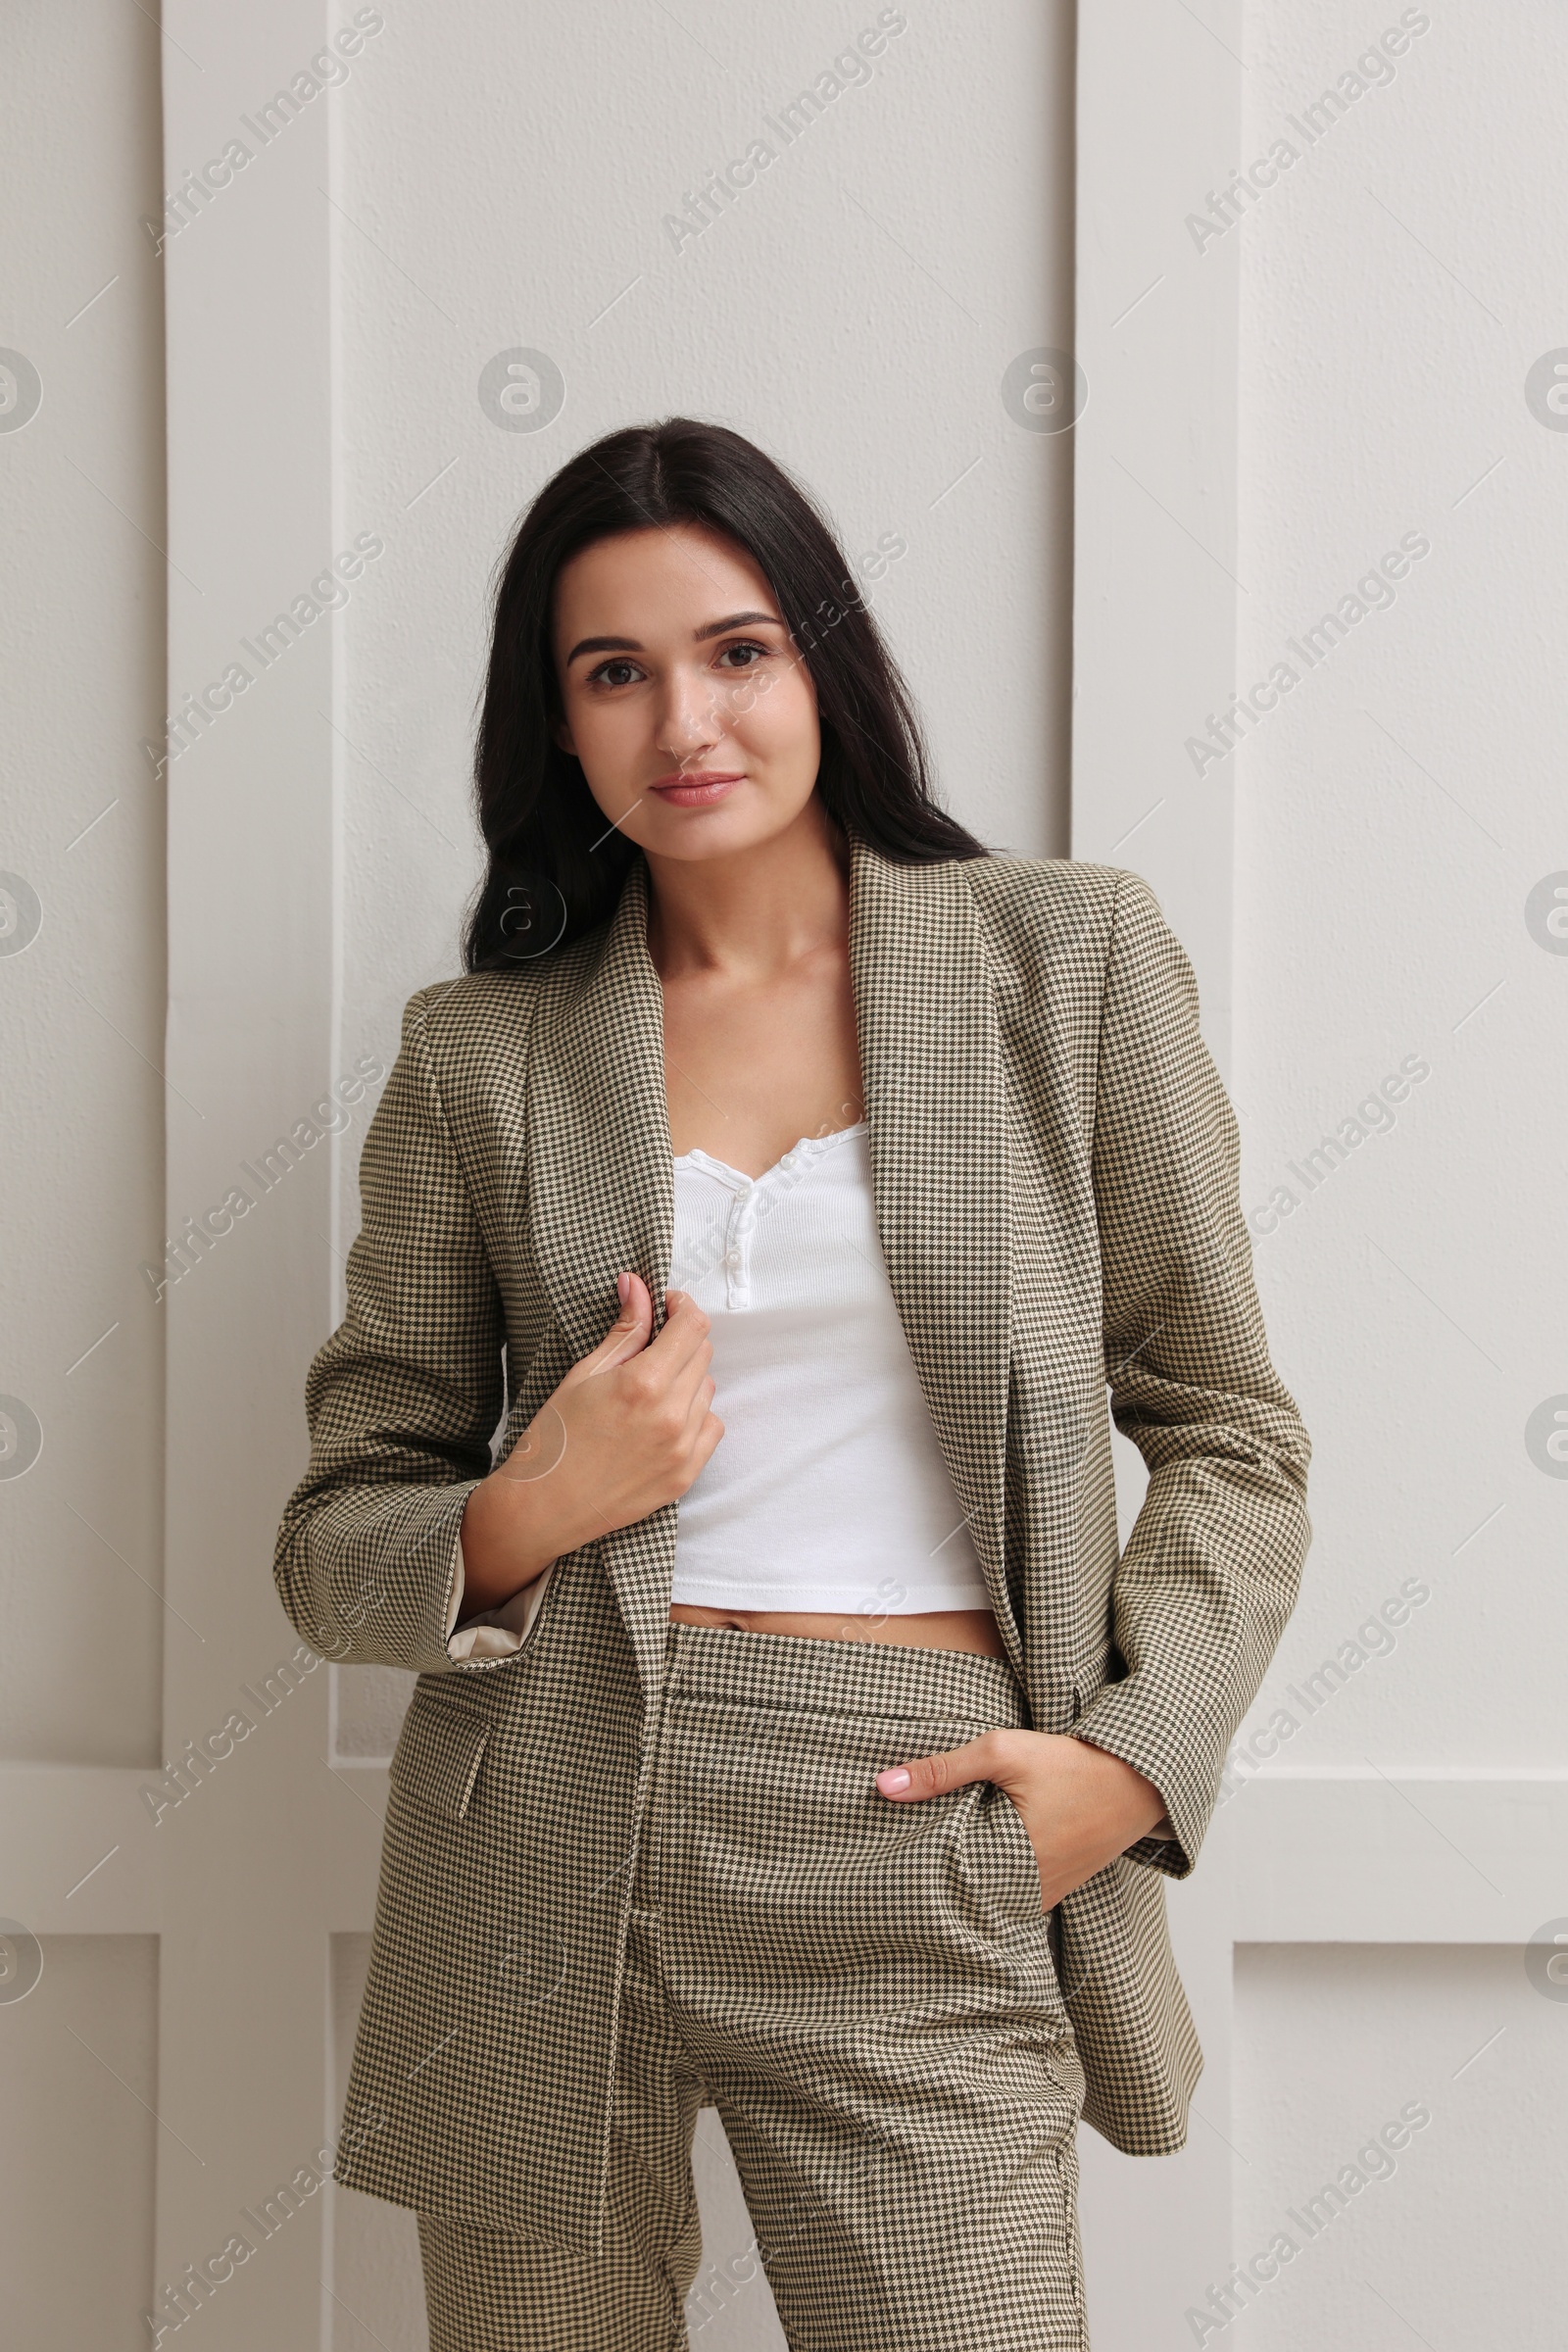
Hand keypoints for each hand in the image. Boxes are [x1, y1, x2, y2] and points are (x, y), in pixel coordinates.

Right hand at [458, 1275, 721, 1615]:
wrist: (542, 1507)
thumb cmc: (554, 1438)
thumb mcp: (584, 1374)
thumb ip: (623, 1330)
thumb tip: (636, 1285)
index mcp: (643, 1383)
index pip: (693, 1326)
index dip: (682, 1306)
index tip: (666, 1307)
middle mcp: (671, 1416)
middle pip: (703, 1354)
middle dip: (680, 1342)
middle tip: (649, 1349)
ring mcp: (683, 1449)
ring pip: (707, 1390)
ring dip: (686, 1380)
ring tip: (646, 1392)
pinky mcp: (685, 1475)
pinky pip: (711, 1427)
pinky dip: (694, 1417)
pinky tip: (661, 1421)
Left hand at [874, 1729, 1171, 1910]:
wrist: (1138, 1777)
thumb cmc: (1072, 1763)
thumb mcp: (1003, 1753)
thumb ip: (942, 1769)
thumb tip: (884, 1786)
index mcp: (1013, 1865)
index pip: (947, 1885)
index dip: (917, 1876)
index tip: (888, 1867)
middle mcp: (1031, 1891)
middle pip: (967, 1896)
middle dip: (937, 1883)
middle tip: (899, 1869)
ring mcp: (1047, 1894)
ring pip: (992, 1898)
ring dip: (967, 1884)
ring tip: (928, 1867)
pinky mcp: (1059, 1888)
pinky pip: (1016, 1895)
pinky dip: (995, 1882)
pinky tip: (975, 1862)